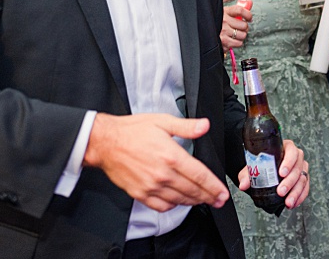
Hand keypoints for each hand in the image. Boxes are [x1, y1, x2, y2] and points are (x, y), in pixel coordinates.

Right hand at [84, 113, 226, 212]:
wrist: (106, 142)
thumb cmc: (131, 130)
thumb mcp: (161, 121)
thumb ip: (185, 126)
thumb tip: (204, 125)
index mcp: (171, 155)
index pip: (200, 175)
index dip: (214, 186)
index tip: (222, 193)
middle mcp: (163, 174)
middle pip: (194, 190)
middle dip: (209, 197)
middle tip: (218, 200)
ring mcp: (152, 186)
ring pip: (181, 200)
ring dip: (194, 202)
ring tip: (202, 200)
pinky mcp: (142, 194)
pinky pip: (163, 206)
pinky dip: (174, 206)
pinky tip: (179, 201)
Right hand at [220, 0, 251, 50]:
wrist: (205, 33)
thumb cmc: (217, 22)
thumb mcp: (225, 13)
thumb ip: (238, 8)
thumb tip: (250, 2)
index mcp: (224, 11)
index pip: (240, 10)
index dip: (248, 15)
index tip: (249, 18)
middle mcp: (224, 21)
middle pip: (243, 25)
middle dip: (244, 28)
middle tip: (240, 28)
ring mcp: (223, 31)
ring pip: (242, 35)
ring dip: (240, 36)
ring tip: (235, 34)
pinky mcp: (224, 42)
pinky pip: (238, 43)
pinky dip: (237, 43)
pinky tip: (232, 39)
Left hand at [240, 136, 307, 208]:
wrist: (266, 167)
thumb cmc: (262, 162)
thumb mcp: (254, 165)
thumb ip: (247, 174)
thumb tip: (243, 185)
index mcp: (285, 147)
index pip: (291, 151)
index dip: (288, 162)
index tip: (281, 173)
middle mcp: (296, 156)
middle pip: (297, 168)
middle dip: (289, 182)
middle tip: (281, 192)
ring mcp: (301, 168)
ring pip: (302, 180)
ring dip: (295, 193)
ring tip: (287, 202)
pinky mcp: (304, 179)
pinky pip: (305, 188)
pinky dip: (300, 197)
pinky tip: (293, 203)